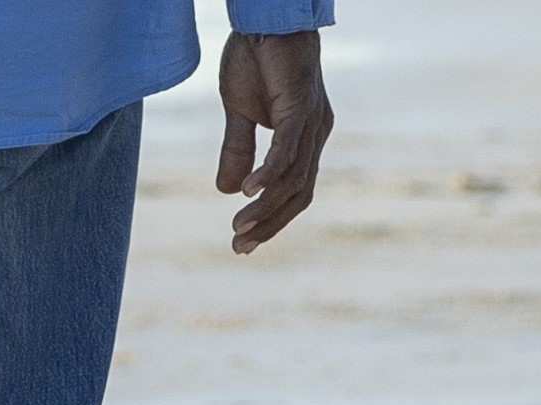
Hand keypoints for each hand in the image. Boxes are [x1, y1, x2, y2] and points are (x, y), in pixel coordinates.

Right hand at [215, 30, 330, 252]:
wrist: (264, 18)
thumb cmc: (256, 58)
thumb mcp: (238, 111)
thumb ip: (236, 149)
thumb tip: (224, 191)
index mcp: (305, 138)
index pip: (295, 190)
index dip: (272, 218)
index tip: (244, 241)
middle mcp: (316, 134)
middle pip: (299, 193)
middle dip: (270, 223)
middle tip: (240, 246)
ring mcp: (312, 122)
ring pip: (294, 178)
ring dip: (265, 206)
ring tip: (238, 227)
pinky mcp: (301, 106)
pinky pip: (288, 149)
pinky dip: (268, 174)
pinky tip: (248, 191)